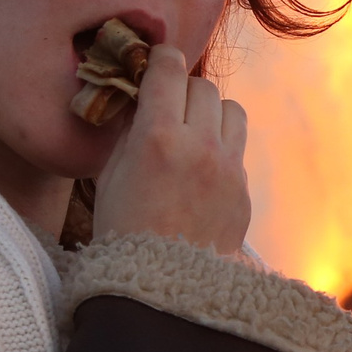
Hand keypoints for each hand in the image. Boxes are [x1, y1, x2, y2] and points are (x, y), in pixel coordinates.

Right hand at [89, 45, 251, 253]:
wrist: (162, 292)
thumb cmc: (122, 234)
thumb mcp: (108, 178)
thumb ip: (126, 133)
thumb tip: (136, 101)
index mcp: (158, 139)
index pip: (170, 70)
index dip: (161, 59)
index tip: (156, 61)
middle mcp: (200, 147)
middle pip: (203, 86)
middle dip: (183, 90)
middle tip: (167, 106)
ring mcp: (227, 169)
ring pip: (231, 110)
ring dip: (210, 113)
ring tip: (191, 132)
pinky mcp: (243, 190)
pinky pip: (237, 148)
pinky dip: (220, 147)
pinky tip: (200, 169)